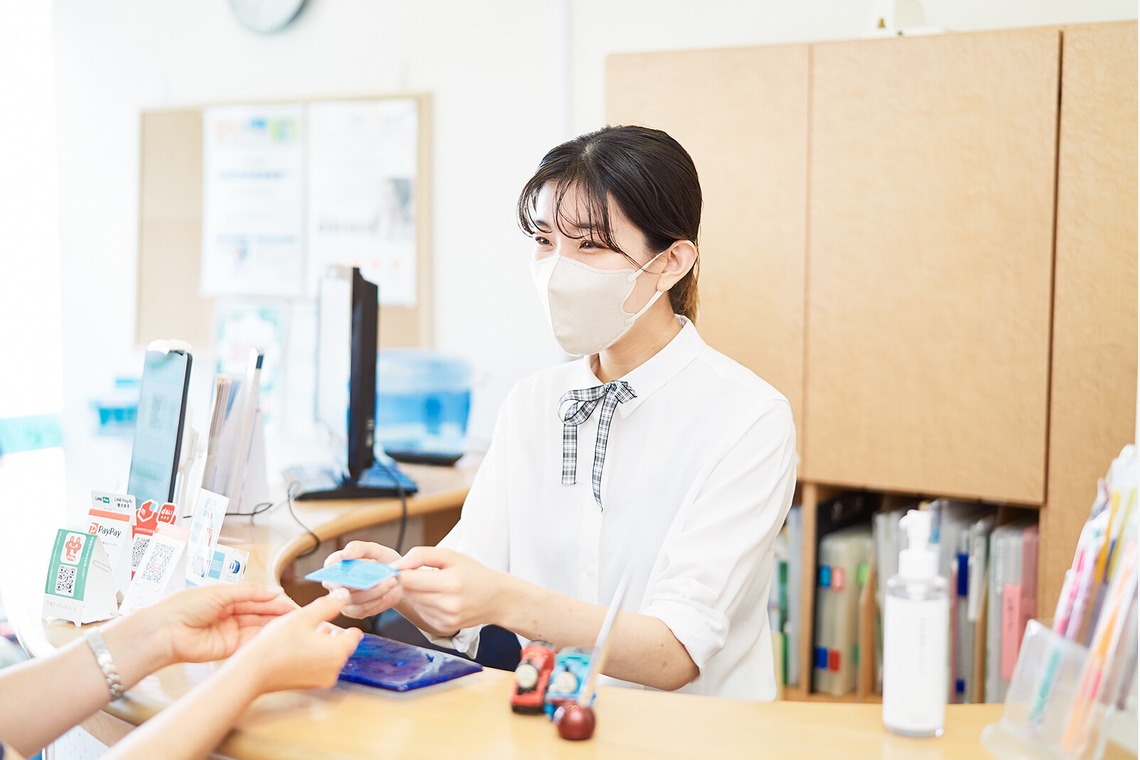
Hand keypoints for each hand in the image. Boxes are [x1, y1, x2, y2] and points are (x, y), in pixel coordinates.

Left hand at [133, 583, 297, 666]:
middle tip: (299, 614)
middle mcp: (230, 615)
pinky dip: (264, 638)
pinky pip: (250, 642)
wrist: (166, 632)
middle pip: (260, 613)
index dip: (274, 600)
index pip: (257, 598)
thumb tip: (274, 591)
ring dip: (275, 626)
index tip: (292, 602)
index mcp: (227, 598)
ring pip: (258, 627)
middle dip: (279, 613)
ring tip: (292, 624)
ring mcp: (230, 632)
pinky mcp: (228, 649)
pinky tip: (277, 634)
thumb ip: (249, 592)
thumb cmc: (185, 606)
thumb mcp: (221, 592)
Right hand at [229, 589, 363, 693]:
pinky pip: (320, 666)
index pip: (355, 635)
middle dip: (331, 634)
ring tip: (302, 635)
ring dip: (322, 644)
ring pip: (331, 656)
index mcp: (338, 652)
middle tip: (312, 625)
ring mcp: (322, 680)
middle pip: (343, 646)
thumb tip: (344, 595)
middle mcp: (334, 669)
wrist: (253, 671)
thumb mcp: (304, 617)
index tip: (330, 617)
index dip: (344, 624)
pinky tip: (296, 648)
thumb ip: (328, 605)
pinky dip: (313, 656)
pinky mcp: (310, 685)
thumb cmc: (276, 644)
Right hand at [322, 541, 403, 618]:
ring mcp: (343, 599)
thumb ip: (358, 548)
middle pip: (338, 584)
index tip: (345, 560)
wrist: (399, 581)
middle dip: (357, 581)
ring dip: (373, 590)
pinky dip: (374, 602)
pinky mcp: (353, 611)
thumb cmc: (383, 562)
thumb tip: (345, 553)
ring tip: (391, 581)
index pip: (330, 565)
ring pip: (352, 598)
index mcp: (339, 565)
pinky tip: (384, 594)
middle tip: (373, 578)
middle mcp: (337, 583)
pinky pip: (359, 610)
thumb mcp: (375, 550)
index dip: (335, 564)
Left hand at [392, 547, 505, 634]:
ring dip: (418, 593)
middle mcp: (448, 605)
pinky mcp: (443, 628)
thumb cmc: (473, 573)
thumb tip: (396, 564)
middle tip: (426, 575)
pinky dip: (425, 604)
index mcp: (451, 582)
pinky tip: (440, 599)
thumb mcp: (451, 555)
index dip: (403, 571)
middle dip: (411, 581)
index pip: (407, 579)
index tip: (409, 566)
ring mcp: (445, 619)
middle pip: (408, 591)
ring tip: (436, 587)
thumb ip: (421, 555)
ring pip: (414, 603)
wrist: (496, 599)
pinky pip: (421, 613)